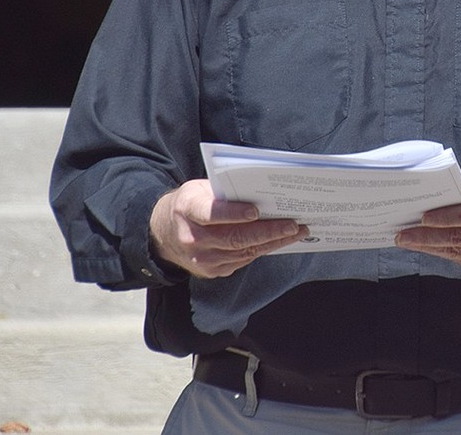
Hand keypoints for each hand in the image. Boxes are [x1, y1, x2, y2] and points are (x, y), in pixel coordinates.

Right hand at [149, 179, 306, 277]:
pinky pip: (242, 260)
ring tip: (296, 232)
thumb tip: (261, 191)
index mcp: (188, 210)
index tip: (255, 211)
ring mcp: (202, 259)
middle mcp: (192, 238)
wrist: (164, 233)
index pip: (211, 213)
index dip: (233, 213)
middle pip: (234, 237)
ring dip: (273, 242)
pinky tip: (279, 241)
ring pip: (243, 251)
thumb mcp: (199, 189)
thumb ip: (223, 191)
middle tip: (293, 225)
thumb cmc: (190, 204)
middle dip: (268, 231)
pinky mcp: (212, 271)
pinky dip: (263, 249)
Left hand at [395, 178, 460, 278]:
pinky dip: (445, 254)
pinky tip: (429, 248)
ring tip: (408, 241)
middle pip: (460, 237)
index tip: (423, 217)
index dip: (445, 217)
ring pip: (458, 253)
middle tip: (403, 234)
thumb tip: (447, 201)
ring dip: (430, 247)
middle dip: (427, 236)